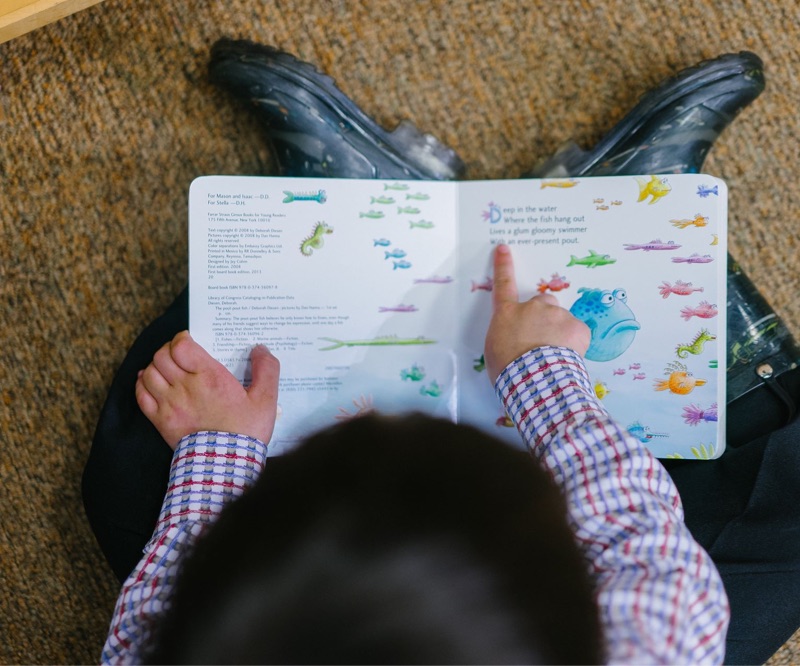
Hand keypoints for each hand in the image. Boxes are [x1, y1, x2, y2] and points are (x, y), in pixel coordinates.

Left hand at [135, 330, 279, 449]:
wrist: (226, 465)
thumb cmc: (246, 431)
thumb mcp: (266, 400)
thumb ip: (266, 370)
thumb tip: (260, 349)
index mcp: (210, 376)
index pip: (181, 346)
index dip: (182, 338)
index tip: (190, 341)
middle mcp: (185, 386)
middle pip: (162, 356)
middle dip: (169, 350)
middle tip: (180, 354)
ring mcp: (169, 404)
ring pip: (149, 372)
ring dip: (156, 366)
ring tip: (167, 368)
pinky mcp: (160, 420)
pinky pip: (141, 395)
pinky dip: (142, 384)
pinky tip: (150, 383)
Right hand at [484, 244, 589, 382]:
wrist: (533, 378)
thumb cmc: (508, 369)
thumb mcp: (496, 350)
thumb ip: (507, 335)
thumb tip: (516, 338)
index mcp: (508, 314)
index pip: (503, 284)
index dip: (504, 265)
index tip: (504, 248)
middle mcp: (533, 308)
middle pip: (543, 302)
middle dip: (544, 315)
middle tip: (542, 338)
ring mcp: (557, 315)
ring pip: (562, 319)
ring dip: (560, 332)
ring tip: (554, 356)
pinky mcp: (577, 327)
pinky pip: (578, 333)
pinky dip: (575, 344)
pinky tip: (567, 357)